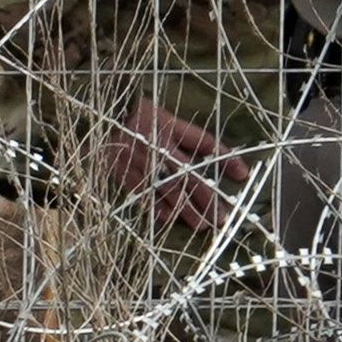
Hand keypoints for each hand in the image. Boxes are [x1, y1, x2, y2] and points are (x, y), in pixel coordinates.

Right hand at [98, 97, 245, 229]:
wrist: (98, 117)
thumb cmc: (144, 119)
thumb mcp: (173, 122)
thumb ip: (202, 142)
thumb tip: (235, 165)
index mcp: (167, 129)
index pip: (202, 143)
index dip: (223, 158)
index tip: (243, 175)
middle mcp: (152, 147)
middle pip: (183, 174)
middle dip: (204, 197)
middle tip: (221, 218)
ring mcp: (134, 162)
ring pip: (163, 188)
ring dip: (184, 208)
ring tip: (202, 225)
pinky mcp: (119, 172)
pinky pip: (140, 193)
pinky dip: (155, 208)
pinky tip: (169, 220)